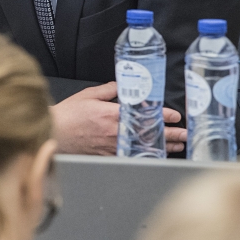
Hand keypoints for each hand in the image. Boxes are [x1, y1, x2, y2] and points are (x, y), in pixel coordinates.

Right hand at [52, 82, 187, 154]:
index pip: (144, 116)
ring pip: (143, 147)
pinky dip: (144, 155)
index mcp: (112, 115)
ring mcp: (112, 146)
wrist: (54, 133)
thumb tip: (123, 85)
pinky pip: (131, 155)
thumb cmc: (68, 115)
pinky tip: (153, 155)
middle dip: (170, 135)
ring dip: (162, 147)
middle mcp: (116, 132)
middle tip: (185, 135)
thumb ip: (109, 90)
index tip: (175, 116)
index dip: (162, 116)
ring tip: (177, 146)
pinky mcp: (107, 155)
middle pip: (149, 134)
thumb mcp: (88, 95)